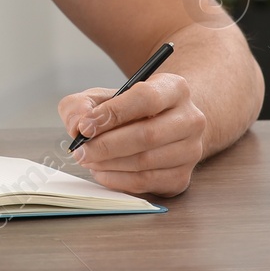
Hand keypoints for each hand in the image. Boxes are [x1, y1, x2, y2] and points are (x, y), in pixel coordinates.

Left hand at [57, 72, 206, 196]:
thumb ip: (82, 105)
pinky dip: (117, 179)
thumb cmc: (127, 109)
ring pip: (145, 161)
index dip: (113, 113)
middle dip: (106, 145)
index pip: (146, 99)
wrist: (160, 126)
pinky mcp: (182, 177)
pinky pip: (146, 182)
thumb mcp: (102, 97)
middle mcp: (190, 119)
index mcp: (174, 88)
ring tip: (87, 159)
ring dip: (109, 163)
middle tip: (80, 150)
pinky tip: (101, 171)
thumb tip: (79, 125)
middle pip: (147, 135)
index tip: (85, 126)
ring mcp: (190, 151)